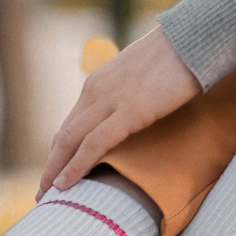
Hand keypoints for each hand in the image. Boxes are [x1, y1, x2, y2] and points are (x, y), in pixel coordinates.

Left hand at [39, 24, 199, 195]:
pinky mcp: (129, 112)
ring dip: (55, 170)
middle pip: (64, 136)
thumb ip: (128, 93)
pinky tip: (66, 183)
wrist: (193, 39)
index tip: (54, 172)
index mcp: (98, 83)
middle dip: (51, 165)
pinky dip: (76, 165)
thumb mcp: (141, 75)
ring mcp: (110, 101)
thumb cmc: (176, 56)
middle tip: (41, 192)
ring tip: (46, 196)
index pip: (71, 124)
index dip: (59, 151)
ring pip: (69, 141)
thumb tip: (134, 111)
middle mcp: (95, 91)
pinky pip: (94, 144)